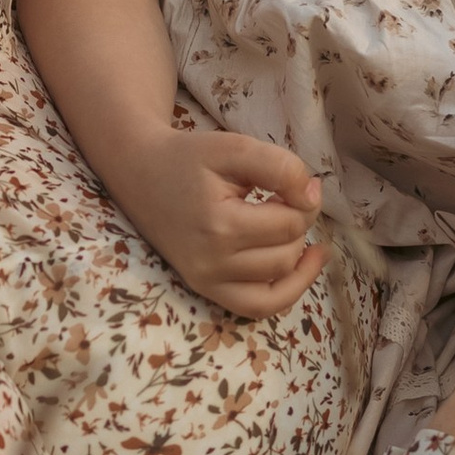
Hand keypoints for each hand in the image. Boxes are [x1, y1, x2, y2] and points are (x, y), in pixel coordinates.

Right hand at [113, 127, 327, 318]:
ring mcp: (207, 281)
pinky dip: (288, 290)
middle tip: (283, 198)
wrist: (141, 174)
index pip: (289, 224)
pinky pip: (260, 307)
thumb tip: (313, 196)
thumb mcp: (235, 147)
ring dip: (293, 250)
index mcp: (219, 225)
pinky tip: (304, 264)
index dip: (303, 200)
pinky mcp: (206, 289)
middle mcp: (211, 263)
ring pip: (279, 280)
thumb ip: (281, 167)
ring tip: (283, 223)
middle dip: (298, 224)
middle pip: (287, 254)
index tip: (293, 182)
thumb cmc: (188, 158)